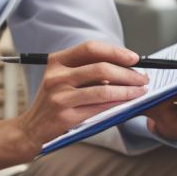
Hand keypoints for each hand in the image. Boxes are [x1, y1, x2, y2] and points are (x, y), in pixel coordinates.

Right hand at [0, 41, 149, 170]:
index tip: (134, 58)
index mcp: (57, 61)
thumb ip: (89, 70)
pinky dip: (119, 103)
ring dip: (128, 90)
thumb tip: (125, 66)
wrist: (33, 126)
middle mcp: (56, 76)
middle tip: (143, 78)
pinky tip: (128, 101)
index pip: (90, 48)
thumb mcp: (65, 78)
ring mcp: (60, 96)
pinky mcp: (66, 115)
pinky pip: (100, 107)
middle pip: (101, 68)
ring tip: (141, 90)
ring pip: (104, 89)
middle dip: (128, 73)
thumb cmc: (57, 100)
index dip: (116, 51)